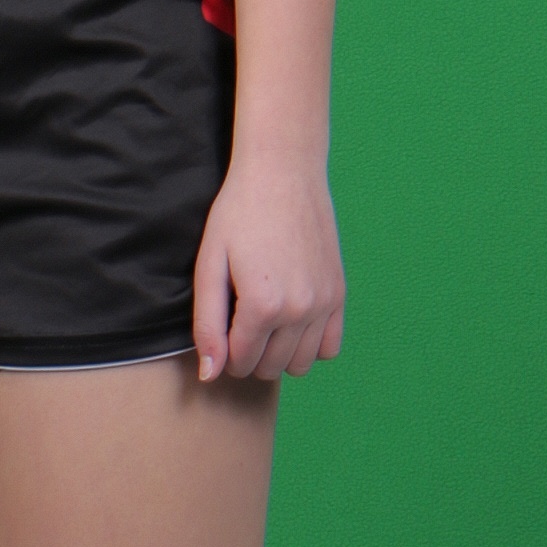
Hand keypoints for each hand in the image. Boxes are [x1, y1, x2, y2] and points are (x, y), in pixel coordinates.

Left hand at [193, 149, 344, 381]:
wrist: (283, 171)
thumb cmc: (239, 213)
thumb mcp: (210, 264)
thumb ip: (207, 324)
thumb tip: (210, 375)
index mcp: (263, 305)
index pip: (239, 363)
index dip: (223, 351)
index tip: (220, 325)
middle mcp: (299, 310)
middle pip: (269, 368)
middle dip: (249, 354)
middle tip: (238, 320)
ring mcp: (324, 303)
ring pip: (300, 364)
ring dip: (278, 353)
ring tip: (264, 320)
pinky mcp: (338, 294)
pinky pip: (329, 347)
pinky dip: (310, 344)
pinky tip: (292, 319)